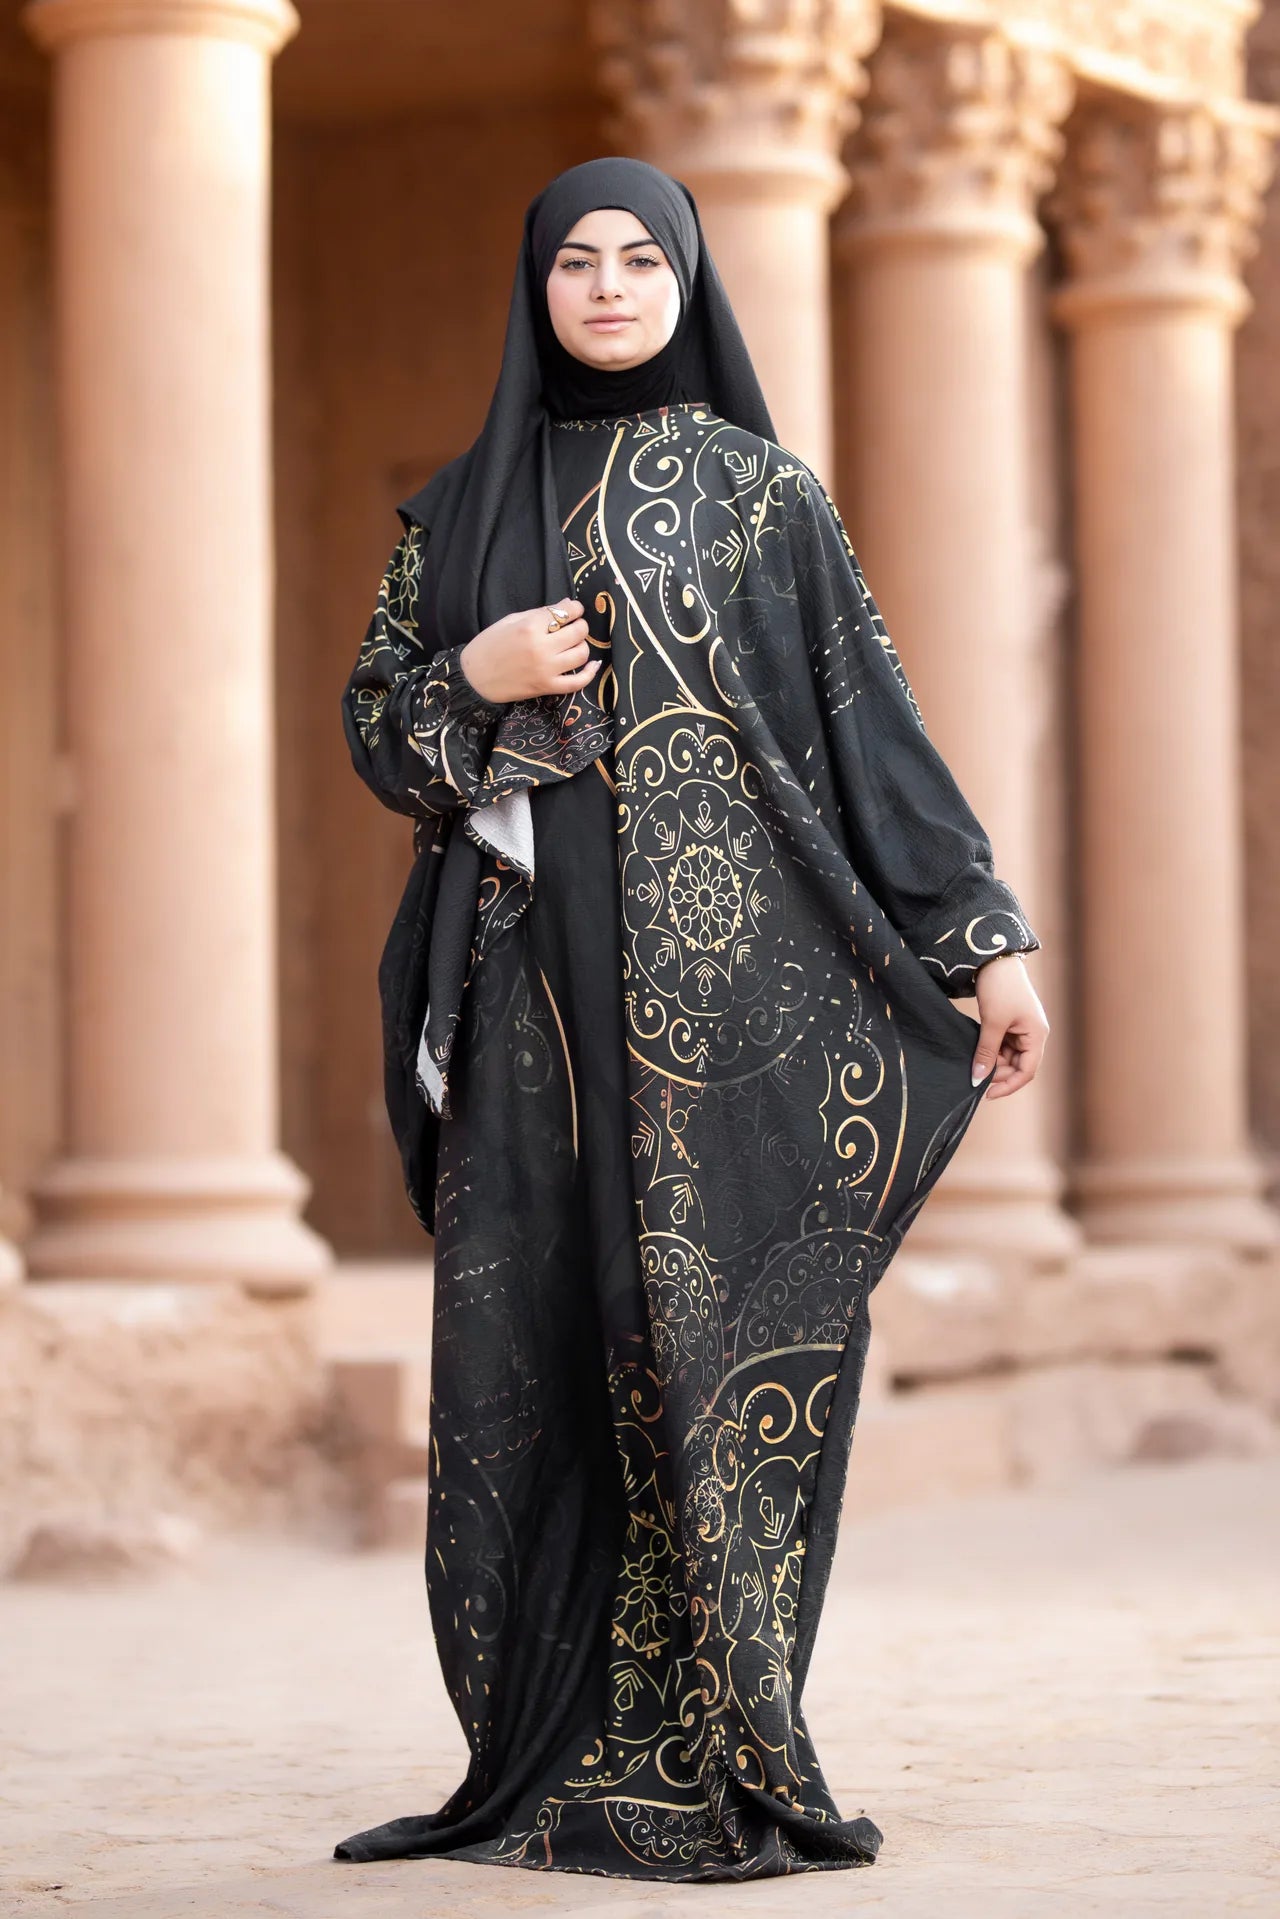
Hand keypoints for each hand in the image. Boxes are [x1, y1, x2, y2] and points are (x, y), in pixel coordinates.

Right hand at [459, 599, 601, 703]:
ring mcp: (546, 669)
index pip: (566, 612)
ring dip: (581, 646)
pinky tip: (592, 665)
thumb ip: (540, 613)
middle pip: (579, 632)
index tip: (573, 610)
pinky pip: (578, 682)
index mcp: (530, 626)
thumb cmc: (489, 645)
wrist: (474, 677)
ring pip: (581, 654)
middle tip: (571, 627)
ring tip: (571, 645)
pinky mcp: (547, 687)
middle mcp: (541, 647)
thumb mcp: (510, 620)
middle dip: (579, 626)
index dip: (574, 609)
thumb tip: (567, 604)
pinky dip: (589, 673)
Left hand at [970, 953, 1049, 1098]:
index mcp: (1037, 1035)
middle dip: (998, 1073)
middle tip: (976, 1075)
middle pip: (1018, 1066)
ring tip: (974, 1061)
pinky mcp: (1010, 1024)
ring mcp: (1022, 1030)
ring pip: (1008, 1058)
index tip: (987, 1093)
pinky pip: (1002, 1046)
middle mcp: (1033, 1035)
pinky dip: (990, 1051)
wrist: (994, 959)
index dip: (1008, 1085)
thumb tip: (978, 1079)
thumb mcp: (992, 1023)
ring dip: (993, 1062)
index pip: (1027, 1071)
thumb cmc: (1000, 988)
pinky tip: (977, 1052)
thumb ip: (986, 1053)